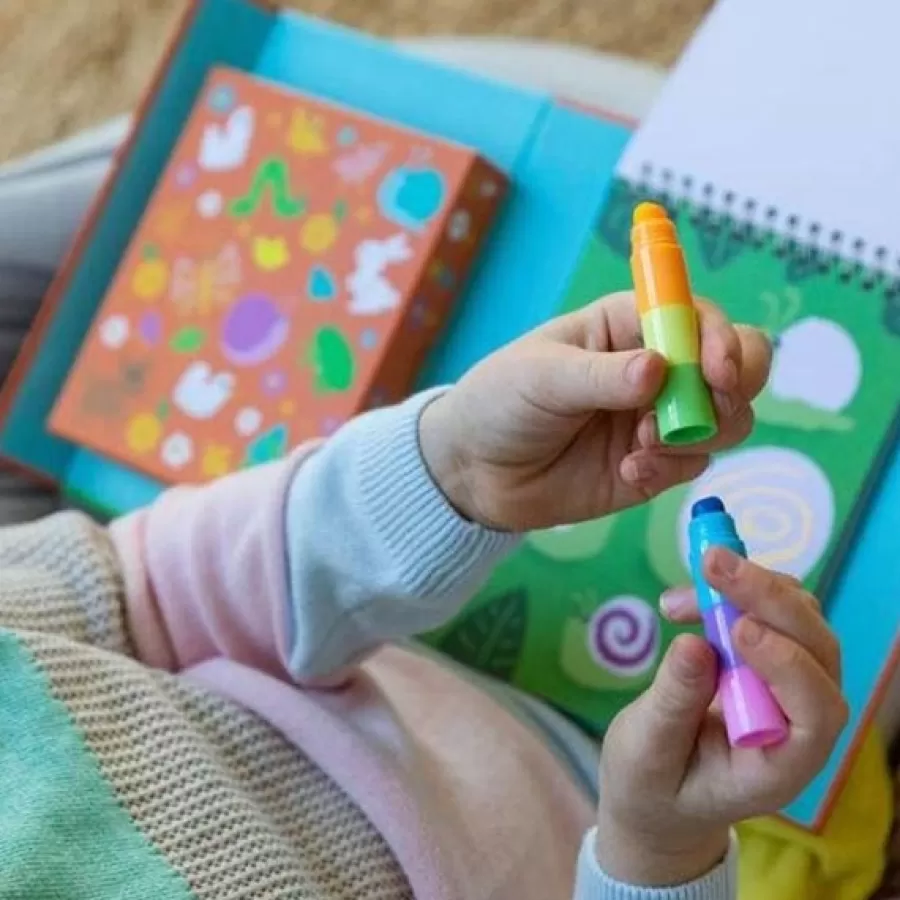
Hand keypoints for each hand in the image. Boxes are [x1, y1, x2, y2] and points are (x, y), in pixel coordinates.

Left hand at [419, 292, 770, 530]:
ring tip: (640, 448)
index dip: (721, 340)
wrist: (474, 470)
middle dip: (731, 390)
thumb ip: (600, 376)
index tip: (716, 373)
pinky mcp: (653, 464)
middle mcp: (656, 367)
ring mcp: (658, 417)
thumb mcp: (541, 376)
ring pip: (727, 419)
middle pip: (736, 365)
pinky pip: (692, 465)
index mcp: (629, 326)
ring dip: (698, 435)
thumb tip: (659, 369)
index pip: (699, 317)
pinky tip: (628, 473)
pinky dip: (671, 469)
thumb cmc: (500, 400)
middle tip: (700, 414)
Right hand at [594, 550, 846, 886]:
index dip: (787, 664)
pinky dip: (735, 592)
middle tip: (713, 561)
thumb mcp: (648, 753)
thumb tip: (693, 642)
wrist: (659, 793)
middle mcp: (801, 722)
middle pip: (816, 650)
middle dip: (770, 598)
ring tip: (693, 579)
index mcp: (782, 764)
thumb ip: (673, 704)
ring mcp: (791, 687)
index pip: (815, 711)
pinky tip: (686, 601)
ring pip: (801, 620)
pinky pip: (771, 613)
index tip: (738, 629)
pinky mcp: (769, 661)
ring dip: (752, 587)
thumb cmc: (655, 787)